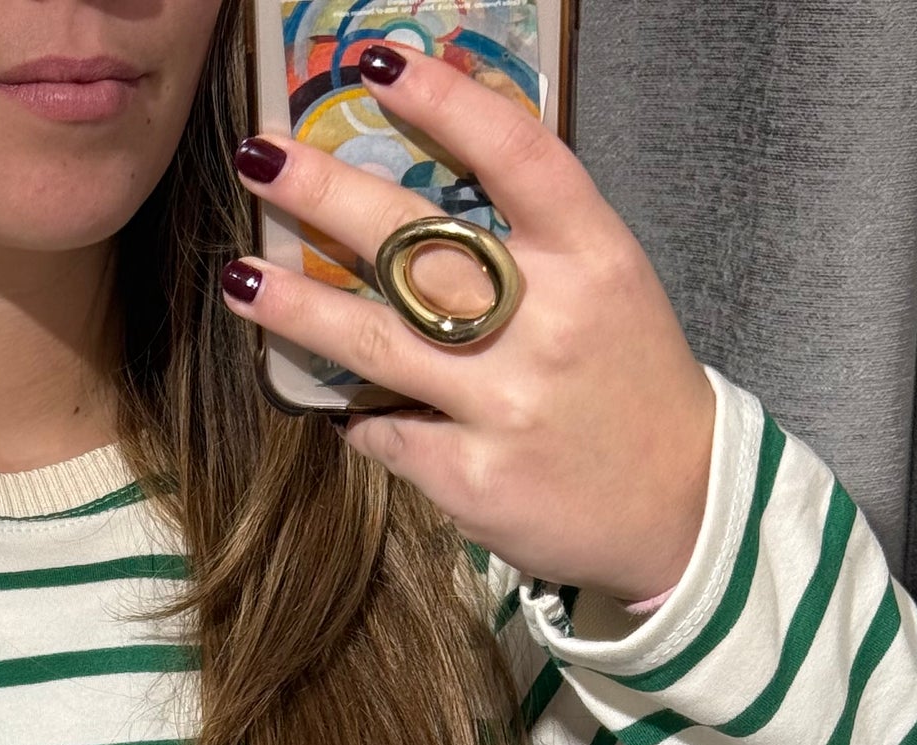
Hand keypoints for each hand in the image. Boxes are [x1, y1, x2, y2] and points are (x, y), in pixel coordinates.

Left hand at [223, 42, 715, 606]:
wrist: (675, 508)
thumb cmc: (627, 382)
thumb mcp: (608, 285)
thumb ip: (536, 230)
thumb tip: (446, 150)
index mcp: (595, 259)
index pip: (516, 157)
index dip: (444, 103)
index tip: (378, 65)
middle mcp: (549, 324)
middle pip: (419, 244)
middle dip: (328, 194)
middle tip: (262, 157)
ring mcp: (505, 405)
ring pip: (377, 342)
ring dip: (298, 308)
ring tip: (241, 279)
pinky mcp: (471, 479)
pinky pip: (387, 431)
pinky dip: (359, 414)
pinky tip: (340, 402)